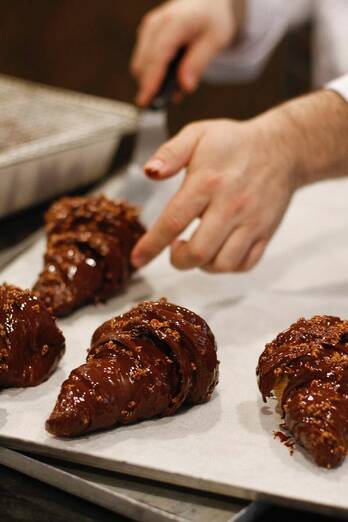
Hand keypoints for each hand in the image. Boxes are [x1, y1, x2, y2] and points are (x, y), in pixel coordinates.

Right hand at [131, 0, 244, 106]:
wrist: (206, 3)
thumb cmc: (212, 21)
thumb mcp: (215, 41)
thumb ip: (198, 63)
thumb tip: (185, 87)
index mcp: (176, 22)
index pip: (159, 54)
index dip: (152, 79)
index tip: (147, 100)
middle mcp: (156, 23)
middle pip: (144, 63)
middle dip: (151, 86)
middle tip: (169, 102)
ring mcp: (148, 28)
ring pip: (140, 65)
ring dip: (153, 82)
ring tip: (175, 92)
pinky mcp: (145, 35)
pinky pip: (144, 61)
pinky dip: (153, 75)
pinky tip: (170, 81)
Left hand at [131, 116, 298, 271]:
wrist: (282, 148)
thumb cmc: (234, 143)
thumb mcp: (198, 134)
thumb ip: (170, 153)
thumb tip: (149, 172)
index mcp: (207, 182)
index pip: (174, 221)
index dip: (152, 245)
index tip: (137, 258)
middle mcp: (230, 206)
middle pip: (199, 252)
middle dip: (178, 259)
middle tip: (175, 247)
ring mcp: (251, 222)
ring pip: (222, 264)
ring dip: (202, 265)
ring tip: (197, 248)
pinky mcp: (266, 232)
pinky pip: (245, 264)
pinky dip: (227, 266)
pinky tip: (218, 251)